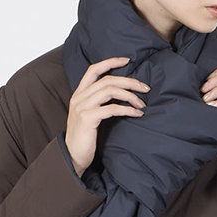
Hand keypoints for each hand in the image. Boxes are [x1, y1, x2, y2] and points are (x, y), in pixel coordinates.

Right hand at [64, 56, 148, 176]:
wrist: (71, 156)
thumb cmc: (84, 138)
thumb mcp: (88, 115)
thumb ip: (98, 103)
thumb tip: (121, 96)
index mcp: (79, 94)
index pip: (94, 70)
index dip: (110, 62)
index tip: (127, 60)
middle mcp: (79, 97)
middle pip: (108, 80)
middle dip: (129, 81)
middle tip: (145, 88)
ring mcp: (82, 107)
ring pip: (110, 90)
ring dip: (130, 96)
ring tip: (142, 104)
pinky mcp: (87, 118)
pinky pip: (112, 108)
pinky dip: (127, 110)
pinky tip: (137, 114)